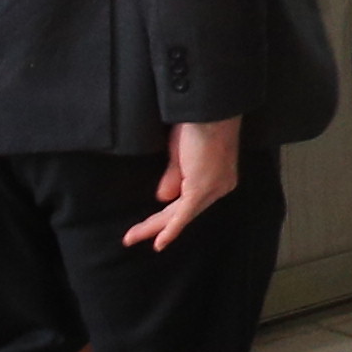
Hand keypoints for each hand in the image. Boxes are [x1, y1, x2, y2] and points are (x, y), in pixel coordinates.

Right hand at [124, 119, 244, 252]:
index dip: (169, 217)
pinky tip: (159, 242)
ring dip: (153, 226)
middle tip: (133, 236)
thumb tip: (163, 198)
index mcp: (218, 178)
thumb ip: (175, 177)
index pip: (189, 203)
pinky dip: (170, 228)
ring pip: (180, 215)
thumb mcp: (180, 153)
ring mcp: (213, 188)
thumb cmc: (197, 122)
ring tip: (131, 236)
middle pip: (183, 213)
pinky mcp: (202, 187)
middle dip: (157, 226)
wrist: (208, 109)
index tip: (153, 228)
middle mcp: (219, 187)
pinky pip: (184, 214)